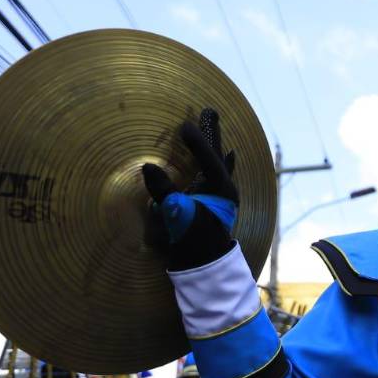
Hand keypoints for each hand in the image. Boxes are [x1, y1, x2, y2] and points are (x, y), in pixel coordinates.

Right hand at [142, 109, 238, 270]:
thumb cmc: (192, 240)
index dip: (197, 140)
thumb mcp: (175, 215)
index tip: (185, 124)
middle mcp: (225, 189)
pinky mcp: (216, 203)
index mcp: (220, 189)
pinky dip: (220, 161)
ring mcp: (222, 196)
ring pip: (218, 163)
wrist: (204, 266)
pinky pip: (218, 173)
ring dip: (212, 145)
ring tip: (213, 126)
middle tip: (209, 111)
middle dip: (211, 134)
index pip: (209, 158)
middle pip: (217, 155)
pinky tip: (229, 155)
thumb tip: (148, 167)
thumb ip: (163, 191)